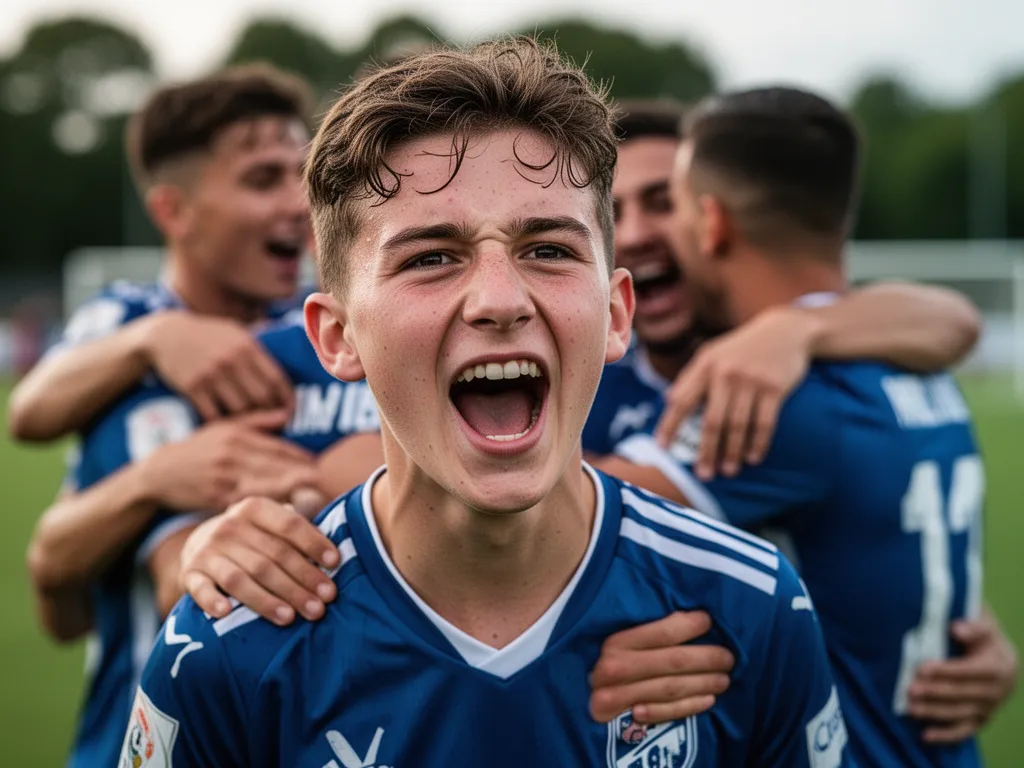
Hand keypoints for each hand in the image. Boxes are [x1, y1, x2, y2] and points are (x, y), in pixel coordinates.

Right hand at [141, 410, 318, 511]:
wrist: (158, 474)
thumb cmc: (197, 449)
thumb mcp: (223, 427)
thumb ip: (257, 420)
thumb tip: (286, 413)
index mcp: (237, 436)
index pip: (277, 447)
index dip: (301, 459)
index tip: (318, 468)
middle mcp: (232, 456)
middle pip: (276, 467)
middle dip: (302, 477)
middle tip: (324, 486)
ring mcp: (224, 478)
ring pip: (265, 487)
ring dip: (291, 494)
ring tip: (313, 501)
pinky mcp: (216, 500)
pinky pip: (248, 505)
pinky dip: (267, 509)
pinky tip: (284, 514)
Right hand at [142, 311, 293, 419]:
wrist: (166, 334)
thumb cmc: (207, 334)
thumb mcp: (235, 331)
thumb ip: (257, 349)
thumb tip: (286, 366)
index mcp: (246, 346)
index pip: (276, 378)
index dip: (286, 398)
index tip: (291, 410)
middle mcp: (231, 360)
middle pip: (261, 397)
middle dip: (270, 413)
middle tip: (274, 422)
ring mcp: (211, 374)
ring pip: (240, 409)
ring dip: (249, 420)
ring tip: (254, 425)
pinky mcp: (192, 387)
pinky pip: (215, 414)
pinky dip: (224, 423)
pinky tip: (229, 426)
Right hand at [180, 496, 340, 625]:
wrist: (201, 542)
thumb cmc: (253, 537)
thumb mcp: (271, 522)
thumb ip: (299, 528)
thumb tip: (340, 545)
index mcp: (255, 509)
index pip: (290, 525)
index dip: (314, 544)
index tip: (336, 564)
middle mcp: (230, 526)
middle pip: (271, 558)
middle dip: (301, 582)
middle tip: (324, 603)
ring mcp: (208, 550)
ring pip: (242, 578)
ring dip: (267, 600)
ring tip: (292, 617)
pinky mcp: (191, 573)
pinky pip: (201, 589)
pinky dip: (213, 600)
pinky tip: (228, 614)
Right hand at [589, 611, 734, 724]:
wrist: (579, 704)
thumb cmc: (609, 665)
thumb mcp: (620, 642)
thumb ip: (648, 633)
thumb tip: (688, 616)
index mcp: (616, 641)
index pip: (663, 632)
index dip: (691, 626)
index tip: (709, 622)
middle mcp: (615, 667)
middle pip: (674, 661)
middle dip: (707, 659)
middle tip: (729, 658)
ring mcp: (617, 696)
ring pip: (673, 688)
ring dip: (705, 683)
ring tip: (725, 678)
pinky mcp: (623, 721)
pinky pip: (666, 713)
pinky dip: (691, 705)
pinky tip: (709, 699)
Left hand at [654, 307, 819, 478]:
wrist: (785, 330)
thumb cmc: (742, 348)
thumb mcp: (712, 353)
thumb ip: (691, 376)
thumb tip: (669, 400)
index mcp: (705, 366)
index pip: (682, 400)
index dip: (670, 425)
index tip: (662, 448)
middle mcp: (725, 373)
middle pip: (712, 421)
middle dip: (706, 451)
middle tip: (703, 474)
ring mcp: (751, 380)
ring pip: (738, 426)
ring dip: (732, 453)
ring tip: (727, 472)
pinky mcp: (775, 387)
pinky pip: (764, 423)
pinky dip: (758, 444)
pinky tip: (753, 458)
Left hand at [908, 611, 1019, 742]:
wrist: (999, 656)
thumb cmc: (982, 636)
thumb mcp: (983, 625)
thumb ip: (973, 626)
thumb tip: (957, 628)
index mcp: (999, 666)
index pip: (970, 671)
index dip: (946, 671)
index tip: (922, 669)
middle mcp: (999, 690)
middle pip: (963, 694)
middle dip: (935, 693)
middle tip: (910, 690)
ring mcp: (990, 708)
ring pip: (961, 713)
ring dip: (935, 712)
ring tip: (911, 709)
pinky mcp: (981, 719)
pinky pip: (964, 731)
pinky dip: (946, 735)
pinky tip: (926, 736)